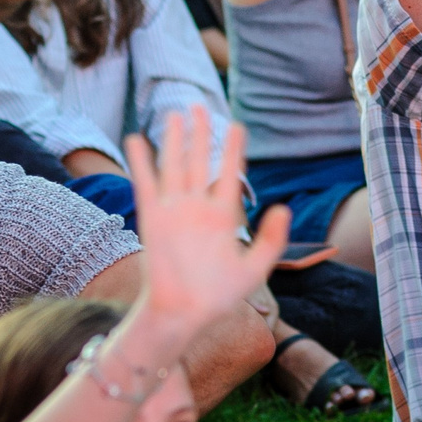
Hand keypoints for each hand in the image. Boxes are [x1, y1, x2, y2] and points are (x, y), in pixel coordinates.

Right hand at [127, 108, 294, 336]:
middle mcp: (198, 208)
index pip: (229, 173)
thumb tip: (284, 207)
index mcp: (223, 217)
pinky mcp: (153, 219)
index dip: (232, 148)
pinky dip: (142, 161)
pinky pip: (146, 184)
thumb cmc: (217, 298)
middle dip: (200, 133)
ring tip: (175, 113)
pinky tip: (137, 139)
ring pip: (175, 166)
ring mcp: (174, 211)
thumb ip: (272, 240)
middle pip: (199, 161)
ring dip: (175, 140)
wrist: (182, 315)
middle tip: (199, 106)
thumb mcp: (255, 270)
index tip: (236, 125)